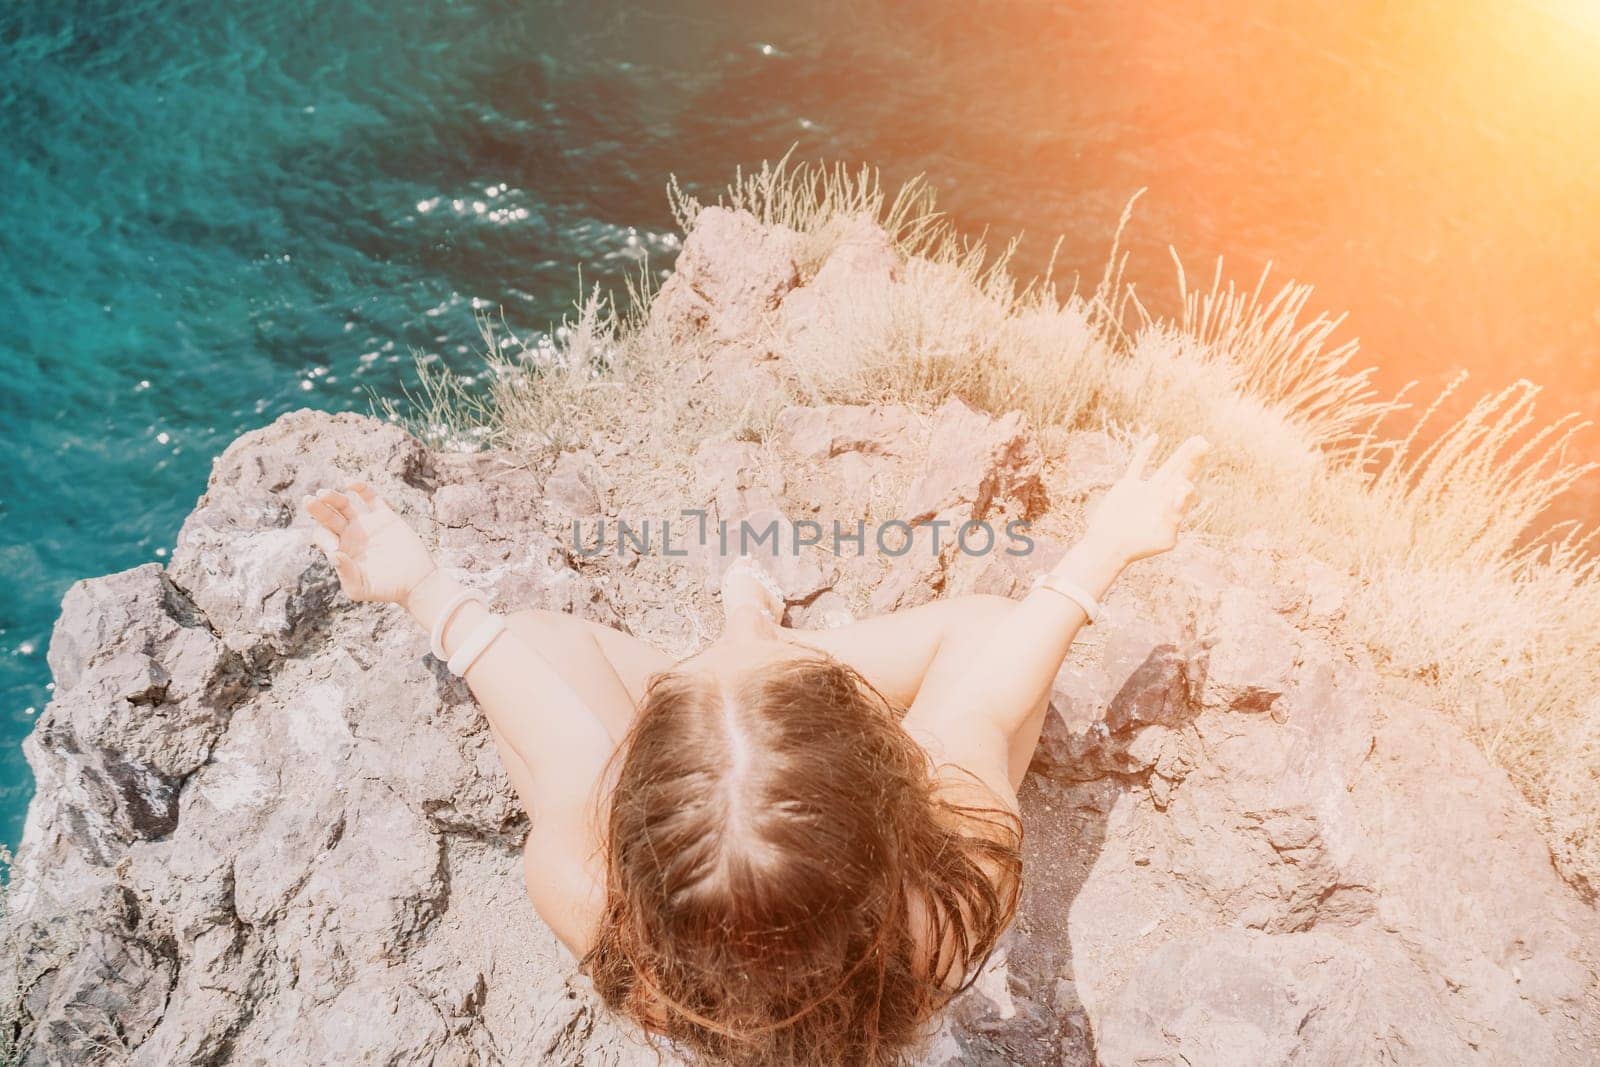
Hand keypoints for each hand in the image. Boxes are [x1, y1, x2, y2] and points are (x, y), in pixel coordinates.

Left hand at [302, 482, 437, 604]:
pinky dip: (360, 488)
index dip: (323, 537)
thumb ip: (345, 573)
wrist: (416, 582)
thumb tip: (332, 553)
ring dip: (333, 497)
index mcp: (341, 550)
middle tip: (308, 500)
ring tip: (324, 493)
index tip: (336, 547)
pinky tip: (350, 483)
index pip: (322, 535)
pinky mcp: (385, 517)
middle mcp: (350, 535)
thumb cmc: (386, 589)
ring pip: (344, 504)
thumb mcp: (360, 588)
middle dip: (316, 508)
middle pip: (328, 516)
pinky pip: (370, 498)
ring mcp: (367, 524)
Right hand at [1082, 433, 1209, 565]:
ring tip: (1196, 439)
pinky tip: (1155, 438)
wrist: (1109, 547)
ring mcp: (1146, 491)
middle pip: (1182, 474)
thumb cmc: (1138, 547)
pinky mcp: (1128, 487)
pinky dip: (1145, 452)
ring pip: (1167, 467)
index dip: (1190, 481)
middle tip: (1206, 443)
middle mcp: (1162, 498)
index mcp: (1173, 510)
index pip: (1187, 490)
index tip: (1187, 481)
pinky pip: (1138, 465)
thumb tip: (1185, 490)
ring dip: (1181, 454)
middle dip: (1195, 459)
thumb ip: (1176, 515)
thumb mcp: (1163, 536)